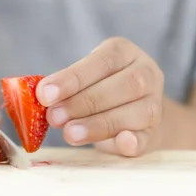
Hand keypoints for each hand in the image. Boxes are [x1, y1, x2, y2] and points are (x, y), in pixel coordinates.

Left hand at [35, 37, 164, 156]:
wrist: (134, 111)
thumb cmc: (100, 88)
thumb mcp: (86, 78)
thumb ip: (67, 86)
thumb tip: (40, 98)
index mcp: (124, 52)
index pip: (101, 62)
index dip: (72, 79)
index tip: (44, 94)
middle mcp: (146, 73)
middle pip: (122, 86)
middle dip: (83, 103)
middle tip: (54, 117)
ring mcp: (155, 104)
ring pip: (136, 112)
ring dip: (99, 125)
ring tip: (69, 133)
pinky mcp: (155, 133)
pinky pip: (147, 138)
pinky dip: (133, 142)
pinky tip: (121, 142)